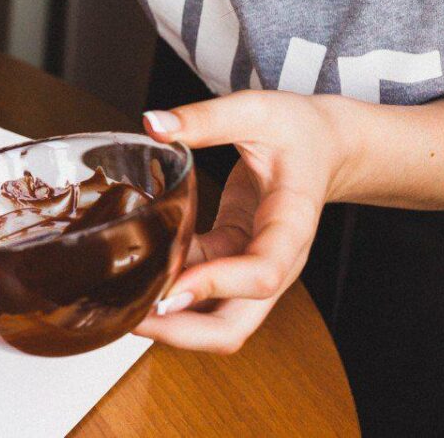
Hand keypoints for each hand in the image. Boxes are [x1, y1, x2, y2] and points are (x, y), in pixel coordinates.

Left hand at [133, 90, 351, 353]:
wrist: (326, 145)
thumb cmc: (300, 131)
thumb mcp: (257, 112)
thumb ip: (207, 118)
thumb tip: (153, 124)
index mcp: (291, 225)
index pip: (261, 272)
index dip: (214, 285)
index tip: (169, 288)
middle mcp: (275, 260)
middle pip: (234, 326)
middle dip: (180, 331)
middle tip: (127, 317)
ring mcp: (251, 265)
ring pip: (214, 319)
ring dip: (168, 319)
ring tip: (117, 304)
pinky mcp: (231, 258)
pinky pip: (198, 287)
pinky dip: (167, 287)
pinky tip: (132, 274)